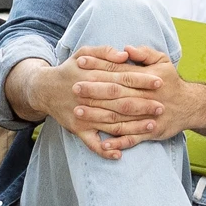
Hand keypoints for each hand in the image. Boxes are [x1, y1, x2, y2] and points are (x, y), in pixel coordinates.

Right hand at [23, 48, 147, 158]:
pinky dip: (104, 149)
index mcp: (92, 76)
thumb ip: (104, 51)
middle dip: (143, 105)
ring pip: (111, 123)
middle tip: (162, 106)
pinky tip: (118, 154)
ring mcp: (83, 115)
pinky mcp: (77, 129)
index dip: (141, 80)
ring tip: (152, 125)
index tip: (159, 82)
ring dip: (132, 126)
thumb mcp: (84, 53)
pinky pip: (91, 143)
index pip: (122, 78)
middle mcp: (88, 97)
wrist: (43, 89)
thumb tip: (124, 55)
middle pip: (119, 101)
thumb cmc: (70, 69)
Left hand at [72, 46, 205, 155]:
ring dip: (98, 115)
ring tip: (78, 112)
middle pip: (116, 94)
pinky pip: (132, 138)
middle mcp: (145, 97)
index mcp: (146, 79)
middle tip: (73, 88)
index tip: (80, 63)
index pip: (118, 71)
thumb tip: (125, 49)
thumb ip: (144, 53)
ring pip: (120, 117)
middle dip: (94, 91)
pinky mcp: (151, 132)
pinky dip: (117, 142)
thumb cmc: (172, 82)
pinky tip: (102, 142)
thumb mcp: (163, 61)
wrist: (191, 106)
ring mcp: (147, 116)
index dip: (99, 66)